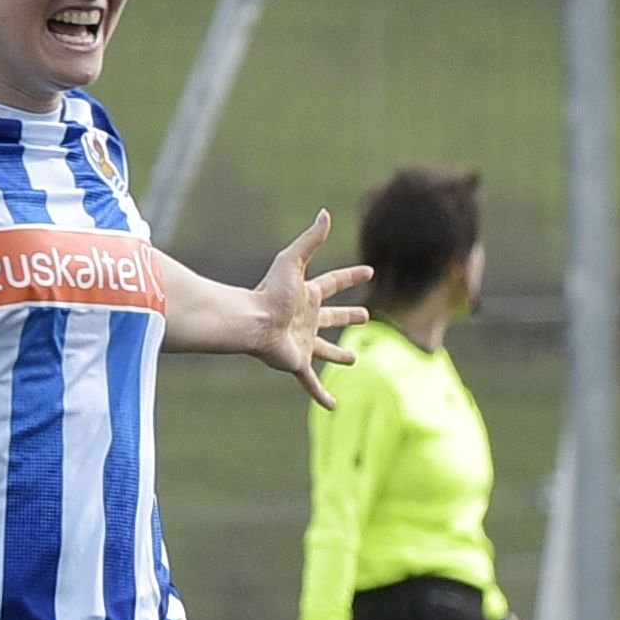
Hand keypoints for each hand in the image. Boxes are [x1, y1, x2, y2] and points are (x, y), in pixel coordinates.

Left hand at [255, 211, 370, 402]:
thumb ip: (310, 240)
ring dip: (338, 355)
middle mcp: (307, 319)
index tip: (368, 272)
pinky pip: (311, 382)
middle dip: (348, 317)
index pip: (334, 283)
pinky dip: (321, 394)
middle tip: (366, 317)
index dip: (351, 277)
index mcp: (308, 295)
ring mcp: (303, 342)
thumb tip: (325, 213)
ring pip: (325, 350)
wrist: (251, 322)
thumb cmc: (269, 292)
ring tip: (353, 360)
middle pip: (333, 317)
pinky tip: (332, 406)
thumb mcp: (292, 262)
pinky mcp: (297, 362)